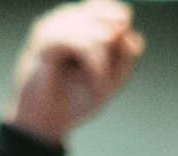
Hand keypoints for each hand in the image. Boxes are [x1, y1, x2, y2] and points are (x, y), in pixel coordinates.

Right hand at [4, 0, 144, 144]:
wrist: (43, 124)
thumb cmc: (73, 101)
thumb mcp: (109, 81)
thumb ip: (124, 58)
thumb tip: (134, 36)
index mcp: (78, 24)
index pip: (109, 8)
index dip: (122, 29)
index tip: (120, 61)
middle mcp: (65, 20)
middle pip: (108, 18)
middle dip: (117, 51)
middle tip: (110, 78)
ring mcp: (54, 27)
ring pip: (99, 32)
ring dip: (107, 64)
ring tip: (101, 87)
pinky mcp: (47, 41)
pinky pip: (85, 44)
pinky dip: (97, 66)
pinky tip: (97, 84)